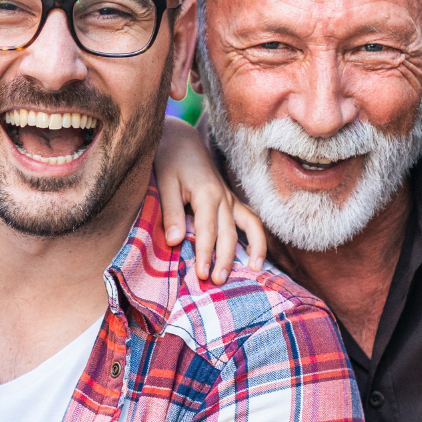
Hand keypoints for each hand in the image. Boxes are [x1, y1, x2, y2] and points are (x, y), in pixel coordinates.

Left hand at [157, 116, 266, 283]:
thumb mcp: (164, 183)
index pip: (207, 231)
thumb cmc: (170, 161)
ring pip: (248, 225)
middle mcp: (223, 197)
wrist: (182, 140)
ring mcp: (230, 198)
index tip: (202, 274)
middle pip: (229, 233)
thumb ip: (171, 212)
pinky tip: (256, 256)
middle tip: (218, 281)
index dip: (205, 254)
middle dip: (225, 259)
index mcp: (206, 194)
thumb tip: (174, 241)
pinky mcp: (232, 200)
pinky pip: (251, 219)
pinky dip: (257, 237)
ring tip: (254, 270)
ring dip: (252, 248)